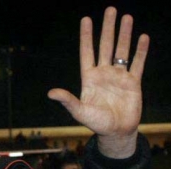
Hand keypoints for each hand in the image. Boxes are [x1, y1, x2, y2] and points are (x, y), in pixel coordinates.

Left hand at [48, 7, 149, 157]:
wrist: (116, 132)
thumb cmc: (96, 123)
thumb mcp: (79, 111)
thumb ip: (67, 100)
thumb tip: (50, 93)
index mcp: (89, 78)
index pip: (87, 52)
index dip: (86, 36)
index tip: (86, 19)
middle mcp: (103, 73)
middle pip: (105, 46)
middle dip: (107, 28)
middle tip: (110, 9)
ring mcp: (118, 77)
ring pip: (121, 51)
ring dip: (124, 34)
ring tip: (126, 17)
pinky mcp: (133, 83)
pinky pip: (137, 63)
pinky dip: (140, 51)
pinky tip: (142, 37)